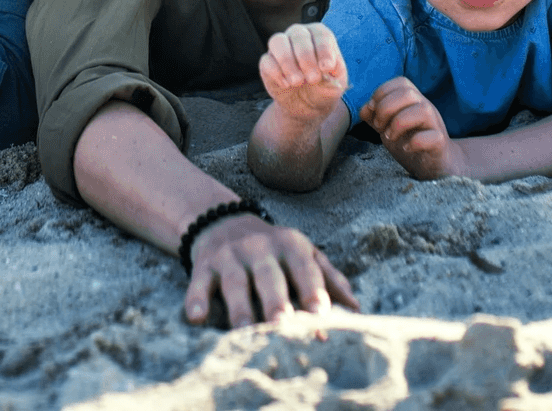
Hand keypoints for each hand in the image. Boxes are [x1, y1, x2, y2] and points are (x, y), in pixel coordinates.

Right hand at [184, 214, 358, 327]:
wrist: (223, 220)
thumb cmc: (274, 249)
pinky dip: (196, 299)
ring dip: (239, 307)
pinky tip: (196, 317)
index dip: (313, 291)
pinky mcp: (203, 264)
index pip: (305, 268)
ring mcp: (230, 255)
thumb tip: (355, 308)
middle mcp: (260, 247)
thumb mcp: (304, 253)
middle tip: (282, 325)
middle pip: (269, 277)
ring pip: (235, 283)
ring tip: (243, 330)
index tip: (321, 316)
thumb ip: (329, 278)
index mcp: (291, 244)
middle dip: (276, 301)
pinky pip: (198, 283)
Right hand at [258, 24, 348, 123]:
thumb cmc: (324, 87)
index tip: (327, 68)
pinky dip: (277, 73)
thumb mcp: (336, 83)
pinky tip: (287, 85)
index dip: (323, 50)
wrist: (307, 104)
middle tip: (313, 79)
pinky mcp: (267, 62)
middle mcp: (299, 35)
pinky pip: (266, 61)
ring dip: (288, 62)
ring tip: (297, 82)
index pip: (320, 34)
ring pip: (278, 41)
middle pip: (298, 35)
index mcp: (319, 35)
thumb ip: (335, 73)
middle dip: (306, 58)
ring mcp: (281, 47)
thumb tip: (328, 67)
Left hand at [359, 78, 462, 179]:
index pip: (401, 82)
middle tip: (379, 126)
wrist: (436, 164)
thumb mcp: (388, 127)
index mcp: (414, 101)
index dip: (381, 93)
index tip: (372, 111)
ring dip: (399, 123)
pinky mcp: (440, 144)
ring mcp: (435, 125)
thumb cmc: (411, 141)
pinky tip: (406, 148)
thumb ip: (375, 117)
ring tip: (390, 137)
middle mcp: (426, 108)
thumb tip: (364, 109)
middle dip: (386, 108)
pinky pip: (433, 137)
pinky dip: (416, 142)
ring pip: (422, 110)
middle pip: (408, 93)